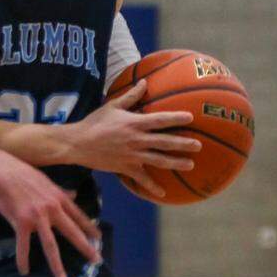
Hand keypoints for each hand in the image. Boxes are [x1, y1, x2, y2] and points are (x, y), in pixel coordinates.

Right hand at [0, 157, 101, 276]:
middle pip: (72, 233)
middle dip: (86, 248)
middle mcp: (52, 209)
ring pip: (50, 245)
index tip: (100, 239)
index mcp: (59, 198)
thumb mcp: (47, 181)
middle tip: (96, 261)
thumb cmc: (23, 175)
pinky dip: (23, 260)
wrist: (3, 173)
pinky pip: (23, 246)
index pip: (79, 216)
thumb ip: (61, 191)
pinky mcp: (22, 223)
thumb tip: (75, 194)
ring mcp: (37, 217)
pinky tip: (24, 271)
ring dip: (56, 264)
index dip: (90, 229)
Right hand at [71, 80, 199, 197]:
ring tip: (190, 164)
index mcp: (134, 123)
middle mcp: (136, 139)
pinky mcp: (126, 168)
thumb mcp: (112, 106)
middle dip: (183, 143)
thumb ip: (131, 96)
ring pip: (159, 160)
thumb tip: (144, 82)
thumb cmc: (94, 123)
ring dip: (175, 163)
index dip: (176, 118)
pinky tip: (162, 193)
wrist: (78, 144)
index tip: (190, 117)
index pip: (160, 120)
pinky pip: (142, 179)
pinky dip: (152, 187)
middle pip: (165, 142)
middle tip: (198, 145)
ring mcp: (132, 155)